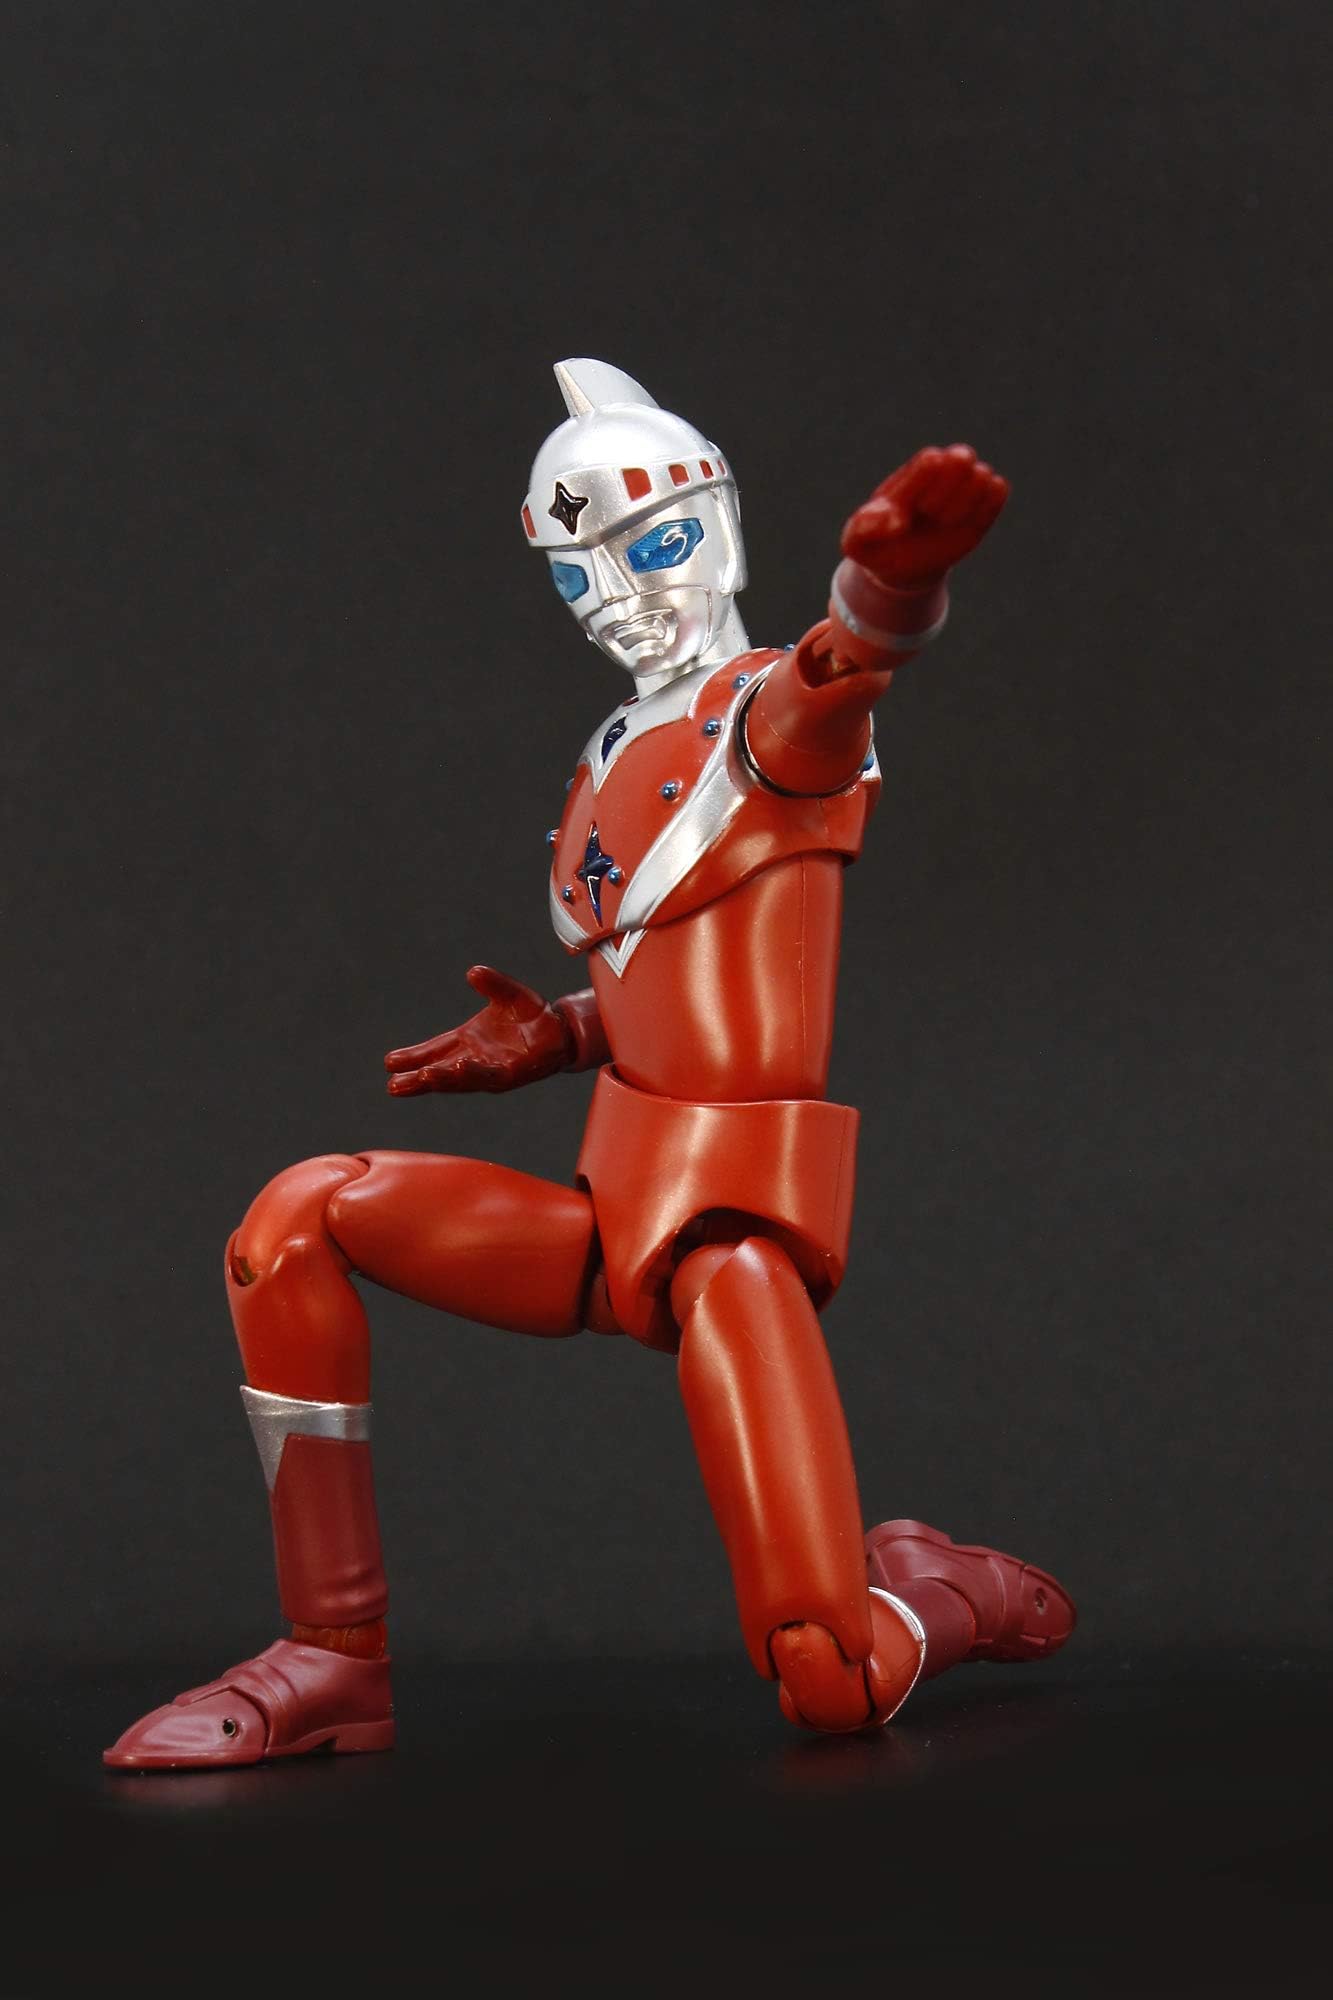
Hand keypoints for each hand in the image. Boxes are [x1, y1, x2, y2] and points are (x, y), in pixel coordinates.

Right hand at [384, 965, 572, 1095]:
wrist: (562, 1031)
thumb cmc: (531, 1015)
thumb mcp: (510, 994)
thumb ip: (493, 984)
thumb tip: (473, 972)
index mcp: (468, 1041)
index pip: (435, 1051)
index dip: (413, 1057)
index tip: (389, 1063)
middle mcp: (475, 1059)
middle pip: (441, 1071)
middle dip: (419, 1079)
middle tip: (394, 1085)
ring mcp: (492, 1069)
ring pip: (461, 1078)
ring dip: (442, 1079)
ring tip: (422, 1078)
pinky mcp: (512, 1075)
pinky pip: (489, 1074)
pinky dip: (473, 1072)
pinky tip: (458, 1067)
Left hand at [841, 445, 1008, 590]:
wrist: (903, 563)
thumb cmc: (878, 545)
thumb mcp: (859, 542)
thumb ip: (863, 528)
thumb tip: (893, 522)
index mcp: (912, 472)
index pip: (931, 460)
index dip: (926, 488)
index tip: (914, 511)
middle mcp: (942, 470)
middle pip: (962, 456)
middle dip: (949, 490)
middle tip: (932, 515)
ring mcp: (965, 484)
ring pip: (983, 474)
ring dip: (966, 504)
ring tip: (946, 522)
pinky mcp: (984, 502)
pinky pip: (998, 489)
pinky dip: (986, 508)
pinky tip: (966, 524)